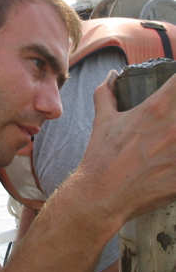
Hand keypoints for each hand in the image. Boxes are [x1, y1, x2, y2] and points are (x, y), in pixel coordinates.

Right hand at [81, 70, 175, 229]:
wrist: (102, 195)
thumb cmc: (103, 157)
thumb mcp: (103, 119)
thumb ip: (107, 92)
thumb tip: (112, 76)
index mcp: (156, 109)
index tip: (173, 91)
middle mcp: (174, 127)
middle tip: (170, 124)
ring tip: (171, 142)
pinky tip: (171, 159)